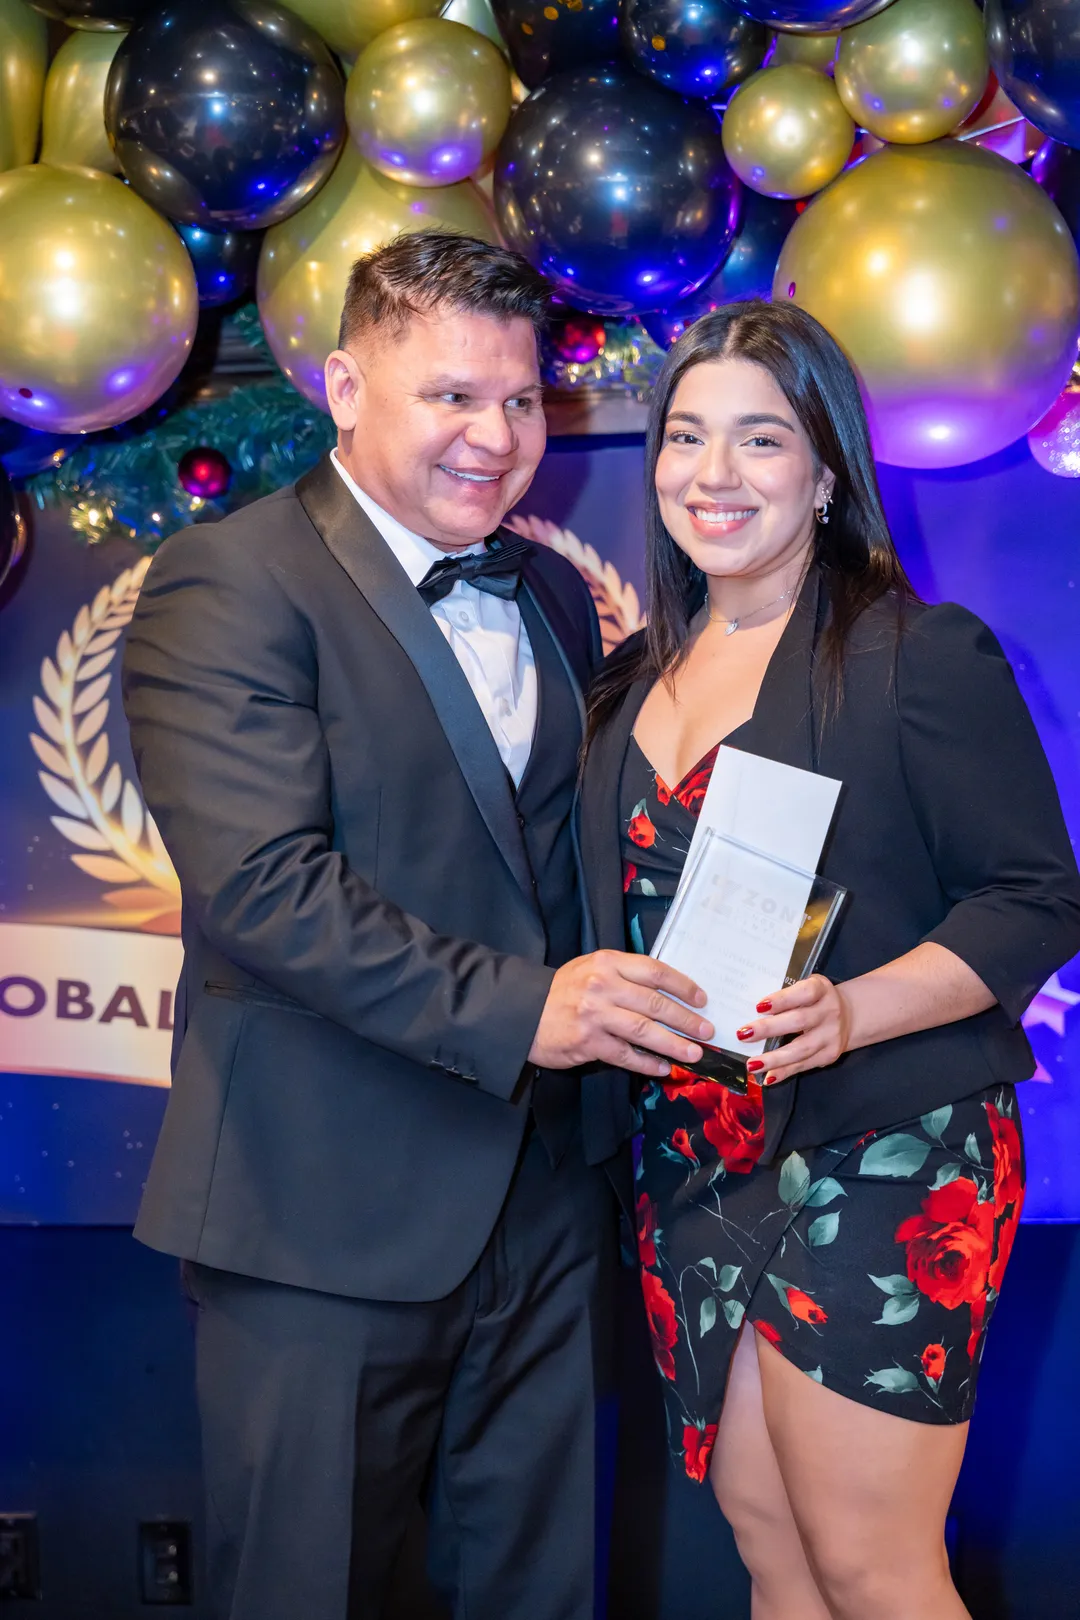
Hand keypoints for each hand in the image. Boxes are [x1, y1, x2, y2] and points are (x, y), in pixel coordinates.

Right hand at [529, 951, 712, 1076]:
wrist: (522, 1012)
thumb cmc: (563, 990)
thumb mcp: (591, 969)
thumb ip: (624, 976)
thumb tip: (667, 994)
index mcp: (608, 963)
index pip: (655, 971)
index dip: (682, 986)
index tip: (701, 999)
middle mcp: (603, 986)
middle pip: (655, 1004)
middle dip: (686, 1019)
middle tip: (706, 1031)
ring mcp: (595, 1015)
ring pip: (644, 1031)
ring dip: (673, 1044)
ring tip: (693, 1054)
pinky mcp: (588, 1042)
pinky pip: (625, 1055)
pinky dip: (647, 1063)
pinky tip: (662, 1068)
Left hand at [737, 975, 850, 1085]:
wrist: (849, 1015)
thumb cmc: (815, 999)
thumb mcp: (806, 988)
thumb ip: (786, 996)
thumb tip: (753, 1013)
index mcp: (821, 989)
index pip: (804, 993)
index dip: (782, 1000)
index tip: (759, 1007)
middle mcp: (829, 1011)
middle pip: (799, 1021)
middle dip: (769, 1029)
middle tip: (743, 1035)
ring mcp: (831, 1035)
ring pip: (801, 1049)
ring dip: (774, 1059)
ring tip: (752, 1064)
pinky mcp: (829, 1055)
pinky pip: (804, 1065)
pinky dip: (785, 1072)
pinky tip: (768, 1077)